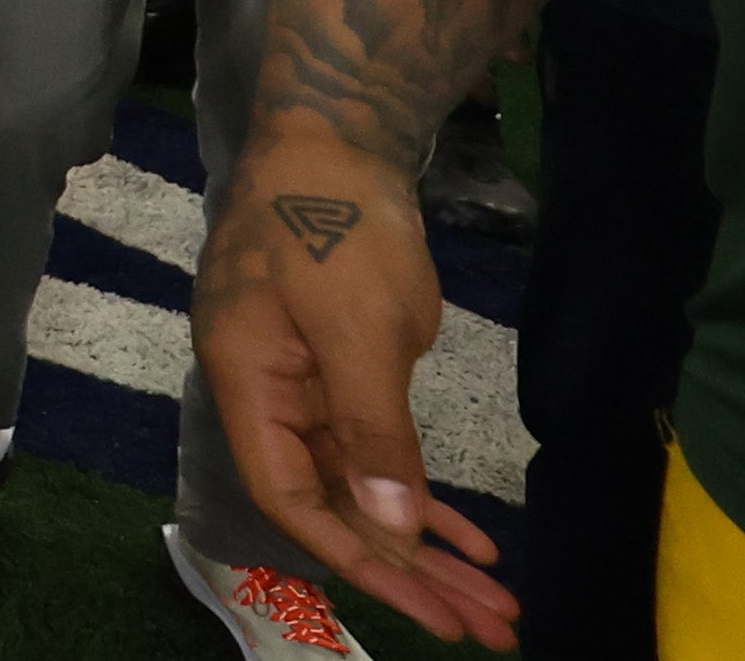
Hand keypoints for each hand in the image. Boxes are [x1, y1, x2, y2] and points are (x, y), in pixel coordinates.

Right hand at [195, 131, 519, 650]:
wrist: (339, 133)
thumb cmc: (337, 218)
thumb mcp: (360, 326)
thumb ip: (374, 431)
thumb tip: (394, 526)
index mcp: (248, 386)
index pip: (295, 499)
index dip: (359, 557)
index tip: (431, 608)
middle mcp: (271, 398)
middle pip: (336, 504)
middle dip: (411, 569)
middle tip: (487, 629)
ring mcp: (309, 384)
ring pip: (367, 484)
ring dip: (430, 543)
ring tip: (496, 603)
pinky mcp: (346, 369)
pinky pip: (384, 450)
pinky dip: (426, 492)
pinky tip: (474, 537)